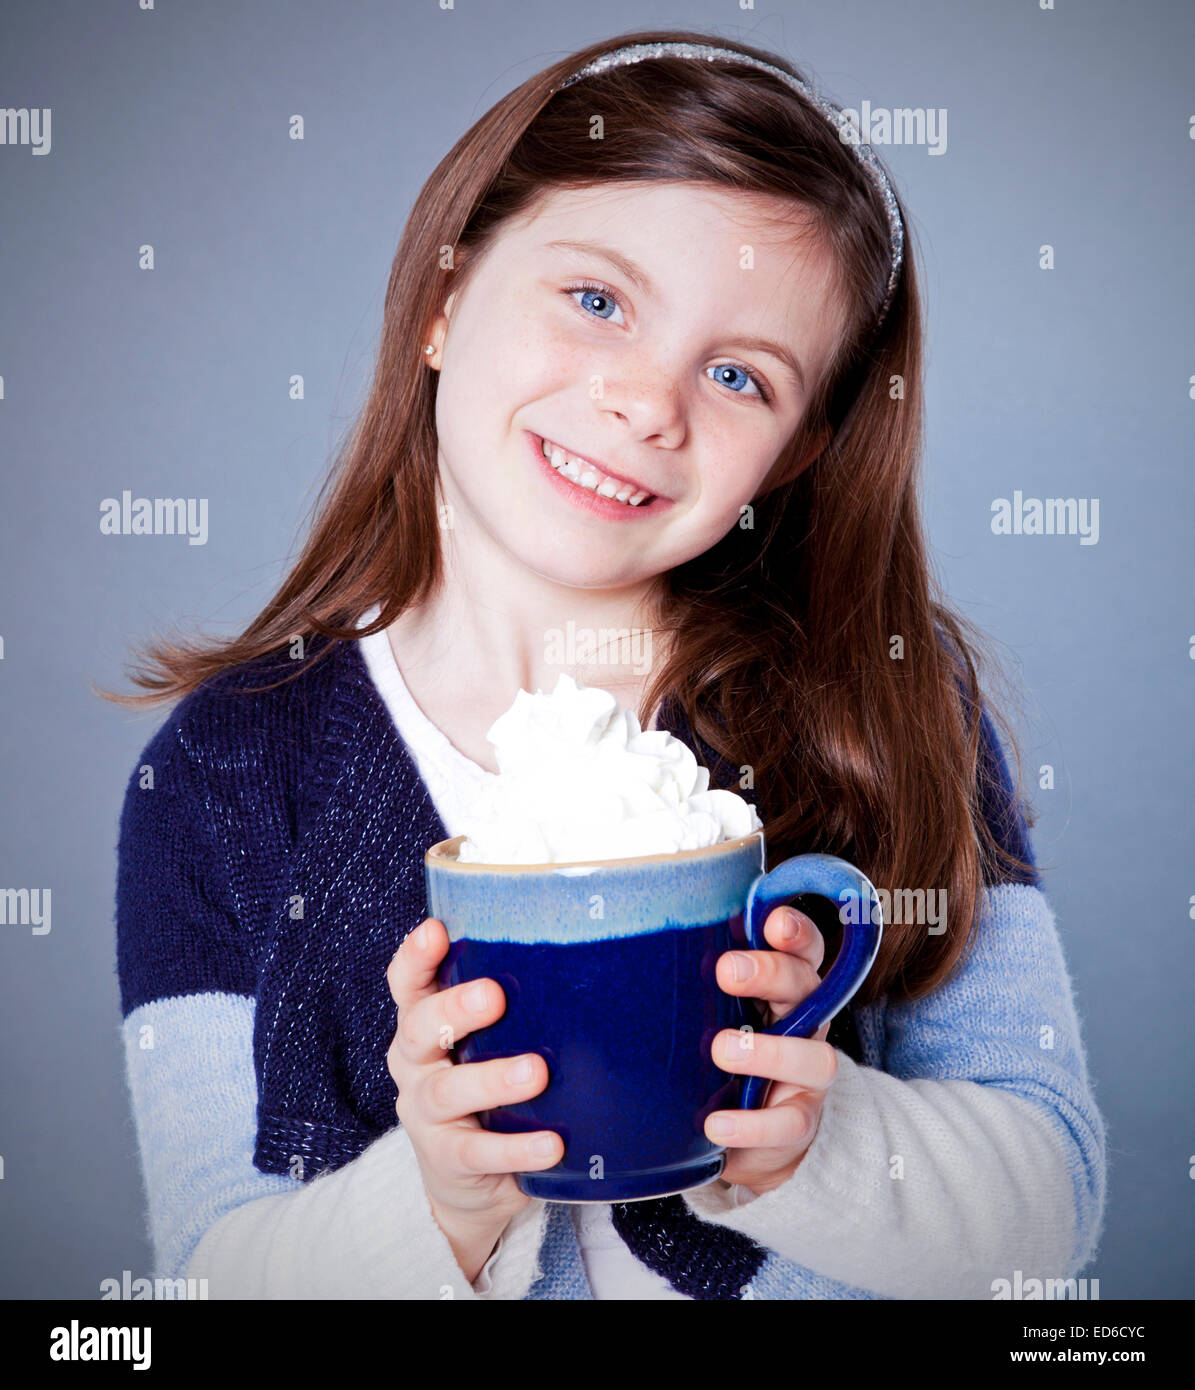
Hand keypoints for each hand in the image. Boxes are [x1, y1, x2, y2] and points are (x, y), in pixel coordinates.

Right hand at [386, 917, 564, 1276]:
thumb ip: (515, 1008)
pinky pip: (478, 1153)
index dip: (415, 957)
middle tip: (494, 996)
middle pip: (419, 1029)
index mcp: (423, 1024)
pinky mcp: (446, 1161)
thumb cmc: (489, 1090)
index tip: (437, 930)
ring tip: (536, 1072)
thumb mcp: (488, 1043)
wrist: (471, 1183)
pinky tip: (550, 1143)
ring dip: (492, 1080)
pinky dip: (516, 1148)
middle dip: (454, 1010)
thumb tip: (590, 961)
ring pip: (447, 1091)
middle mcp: (415, 1064)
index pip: (407, 984)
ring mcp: (425, 1115)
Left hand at [706, 906, 837, 1196]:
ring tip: (722, 1049)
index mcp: (786, 988)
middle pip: (806, 986)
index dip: (796, 932)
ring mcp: (808, 1076)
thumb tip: (634, 942)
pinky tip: (716, 1124)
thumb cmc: (722, 1054)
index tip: (772, 923)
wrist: (746, 1133)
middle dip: (771, 973)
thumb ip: (695, 983)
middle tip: (726, 971)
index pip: (803, 949)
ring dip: (769, 1051)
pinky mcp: (799, 1122)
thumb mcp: (713, 1012)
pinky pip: (788, 1124)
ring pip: (814, 1057)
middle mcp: (806, 1023)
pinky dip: (752, 1124)